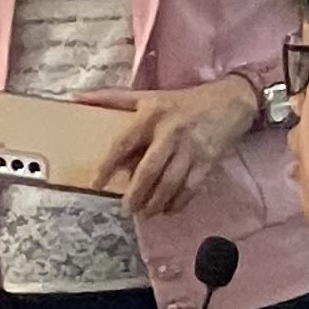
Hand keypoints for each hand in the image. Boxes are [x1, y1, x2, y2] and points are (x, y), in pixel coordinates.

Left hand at [91, 78, 262, 225]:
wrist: (230, 100)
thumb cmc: (182, 101)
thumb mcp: (147, 96)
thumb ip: (112, 98)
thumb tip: (78, 97)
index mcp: (150, 115)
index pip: (123, 144)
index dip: (108, 165)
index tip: (96, 183)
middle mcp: (169, 133)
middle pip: (149, 170)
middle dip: (136, 194)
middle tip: (126, 209)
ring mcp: (191, 148)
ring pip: (170, 182)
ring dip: (156, 202)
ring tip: (146, 213)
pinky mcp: (208, 160)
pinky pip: (191, 186)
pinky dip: (179, 201)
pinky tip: (169, 209)